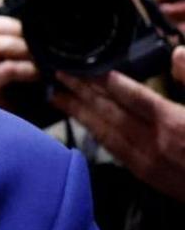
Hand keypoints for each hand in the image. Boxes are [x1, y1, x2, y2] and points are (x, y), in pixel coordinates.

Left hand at [52, 47, 184, 201]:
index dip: (105, 81)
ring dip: (81, 113)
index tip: (82, 66)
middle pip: (110, 113)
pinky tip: (87, 125)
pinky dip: (98, 134)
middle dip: (82, 93)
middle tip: (56, 73)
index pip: (132, 97)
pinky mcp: (149, 176)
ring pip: (107, 133)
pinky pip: (115, 151)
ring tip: (58, 96)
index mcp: (175, 124)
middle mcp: (155, 144)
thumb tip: (175, 54)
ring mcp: (150, 163)